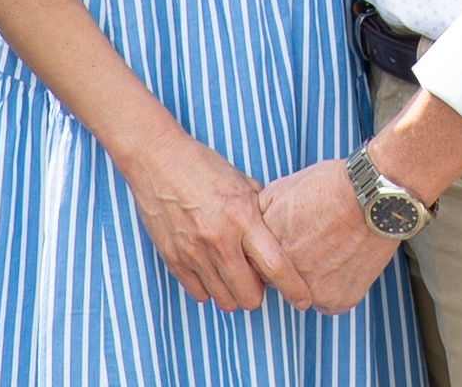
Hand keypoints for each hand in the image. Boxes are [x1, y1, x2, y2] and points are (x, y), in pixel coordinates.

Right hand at [115, 128, 312, 310]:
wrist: (157, 160)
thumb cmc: (203, 166)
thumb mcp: (242, 182)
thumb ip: (261, 211)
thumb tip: (280, 234)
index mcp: (243, 216)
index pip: (276, 265)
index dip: (294, 288)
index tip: (303, 299)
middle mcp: (220, 239)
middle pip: (250, 295)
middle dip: (258, 292)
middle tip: (256, 278)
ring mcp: (194, 252)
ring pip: (225, 301)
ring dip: (233, 293)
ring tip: (232, 272)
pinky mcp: (173, 259)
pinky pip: (200, 294)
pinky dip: (209, 288)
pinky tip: (211, 269)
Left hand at [258, 159, 404, 314]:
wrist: (372, 197)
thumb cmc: (329, 186)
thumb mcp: (281, 188)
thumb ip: (261, 215)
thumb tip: (254, 227)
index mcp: (266, 248)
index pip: (257, 263)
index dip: (273, 252)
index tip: (290, 241)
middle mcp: (284, 274)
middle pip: (280, 280)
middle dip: (292, 266)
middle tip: (312, 246)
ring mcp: (310, 290)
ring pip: (304, 292)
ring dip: (313, 278)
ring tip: (332, 250)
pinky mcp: (336, 301)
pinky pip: (329, 301)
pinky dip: (336, 286)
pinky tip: (345, 261)